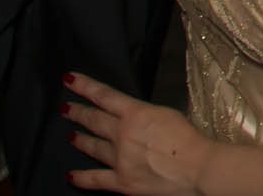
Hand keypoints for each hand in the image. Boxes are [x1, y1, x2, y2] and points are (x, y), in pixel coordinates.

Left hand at [64, 73, 213, 193]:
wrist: (196, 167)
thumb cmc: (189, 139)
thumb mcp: (166, 113)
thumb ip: (144, 114)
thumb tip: (133, 115)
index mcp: (135, 113)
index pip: (104, 96)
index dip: (84, 86)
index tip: (70, 79)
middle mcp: (122, 134)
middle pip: (94, 120)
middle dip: (78, 112)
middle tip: (66, 108)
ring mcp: (119, 159)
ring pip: (93, 146)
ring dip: (81, 140)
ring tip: (72, 136)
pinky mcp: (122, 182)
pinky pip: (96, 179)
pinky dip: (81, 178)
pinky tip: (71, 176)